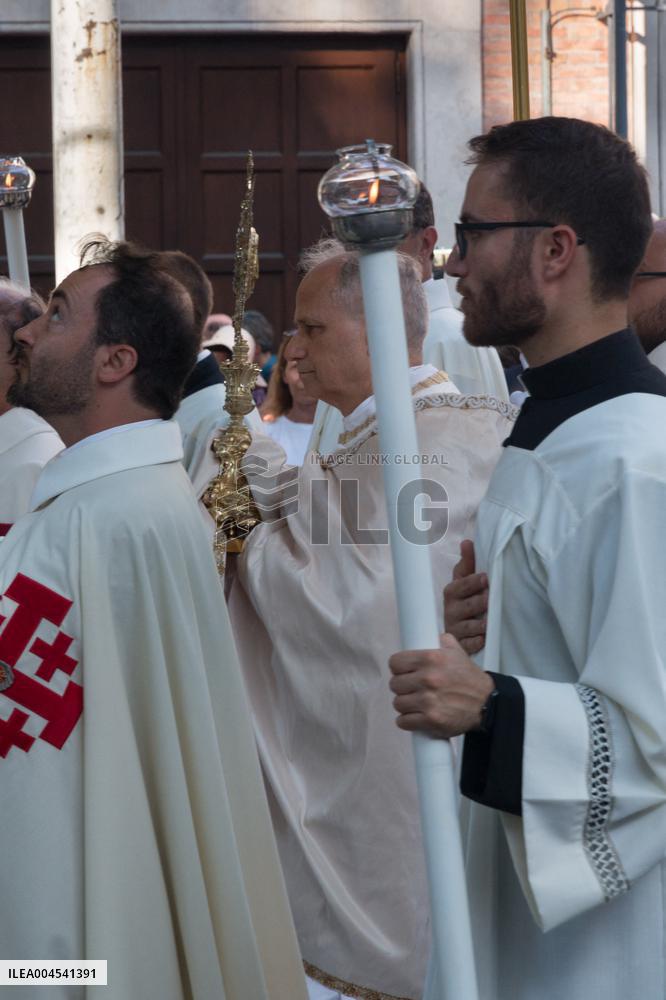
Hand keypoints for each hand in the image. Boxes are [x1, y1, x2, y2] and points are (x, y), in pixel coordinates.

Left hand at [389, 633, 494, 737]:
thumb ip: (439, 641)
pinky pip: (404, 721)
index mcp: (431, 659)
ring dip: (405, 704)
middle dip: (402, 686)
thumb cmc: (469, 679)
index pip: (395, 662)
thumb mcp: (456, 651)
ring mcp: (429, 701)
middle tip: (412, 688)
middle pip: (395, 684)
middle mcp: (428, 679)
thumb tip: (425, 634)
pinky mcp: (431, 720)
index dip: (398, 668)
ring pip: (398, 703)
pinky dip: (408, 721)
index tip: (403, 672)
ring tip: (415, 702)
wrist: (487, 703)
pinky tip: (415, 716)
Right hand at [443, 540, 487, 654]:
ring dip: (480, 624)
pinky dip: (476, 642)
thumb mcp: (464, 580)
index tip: (486, 578)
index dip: (474, 582)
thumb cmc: (465, 599)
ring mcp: (456, 629)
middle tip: (490, 599)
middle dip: (479, 603)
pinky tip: (483, 640)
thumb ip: (468, 563)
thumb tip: (467, 542)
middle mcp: (451, 611)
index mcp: (452, 592)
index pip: (461, 585)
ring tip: (490, 622)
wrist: (458, 627)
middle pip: (467, 606)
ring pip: (469, 627)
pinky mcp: (461, 645)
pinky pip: (468, 645)